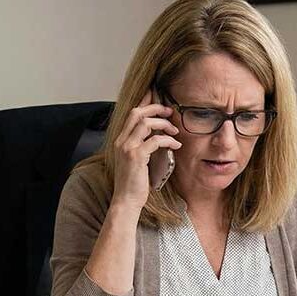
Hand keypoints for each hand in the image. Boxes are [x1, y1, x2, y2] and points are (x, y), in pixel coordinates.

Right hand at [110, 91, 181, 211]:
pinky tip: (176, 145)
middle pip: (137, 112)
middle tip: (170, 112)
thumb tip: (157, 136)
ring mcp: (127, 148)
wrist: (126, 200)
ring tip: (175, 132)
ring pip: (146, 123)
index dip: (145, 102)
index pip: (131, 113)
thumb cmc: (133, 183)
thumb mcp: (136, 161)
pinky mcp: (136, 157)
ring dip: (164, 124)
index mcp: (120, 140)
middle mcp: (121, 140)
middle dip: (156, 108)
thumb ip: (142, 146)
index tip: (157, 95)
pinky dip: (168, 140)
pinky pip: (155, 140)